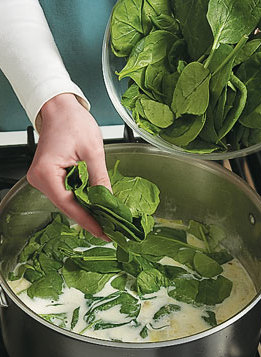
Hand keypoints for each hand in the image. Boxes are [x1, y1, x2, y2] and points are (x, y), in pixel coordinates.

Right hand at [27, 93, 110, 239]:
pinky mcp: (49, 177)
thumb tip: (109, 202)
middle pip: (67, 206)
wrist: (60, 109)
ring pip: (67, 202)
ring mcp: (43, 179)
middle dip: (90, 217)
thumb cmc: (72, 122)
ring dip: (86, 209)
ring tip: (107, 219)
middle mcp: (39, 179)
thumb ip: (100, 179)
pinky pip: (66, 193)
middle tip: (110, 229)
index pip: (69, 205)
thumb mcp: (93, 151)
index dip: (88, 221)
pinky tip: (96, 205)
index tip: (104, 232)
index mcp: (46, 172)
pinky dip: (82, 199)